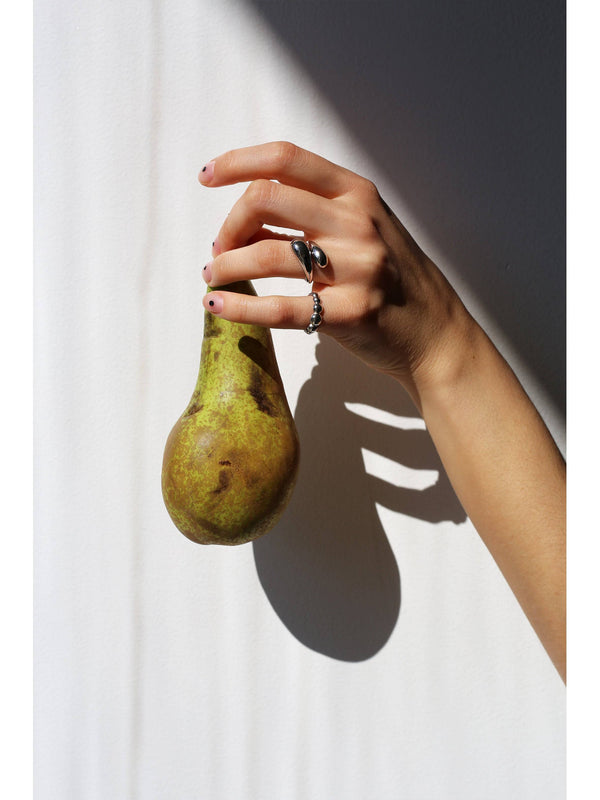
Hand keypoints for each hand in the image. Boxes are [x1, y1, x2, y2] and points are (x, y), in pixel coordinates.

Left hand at [199, 141, 474, 406]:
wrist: (436, 332)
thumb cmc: (393, 279)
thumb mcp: (361, 230)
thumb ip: (312, 217)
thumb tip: (242, 221)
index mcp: (357, 194)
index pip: (286, 159)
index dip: (237, 162)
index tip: (207, 177)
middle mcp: (358, 223)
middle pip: (267, 199)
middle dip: (228, 225)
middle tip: (217, 249)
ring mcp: (358, 268)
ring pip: (267, 255)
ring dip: (226, 265)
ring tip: (213, 277)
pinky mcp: (351, 313)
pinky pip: (281, 308)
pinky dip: (240, 307)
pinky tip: (217, 305)